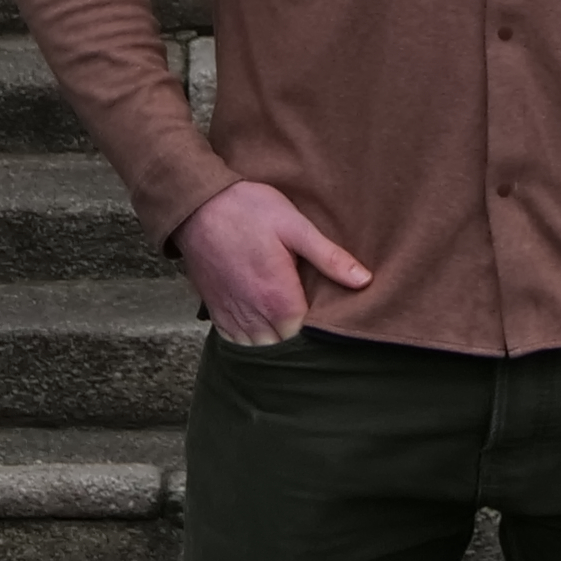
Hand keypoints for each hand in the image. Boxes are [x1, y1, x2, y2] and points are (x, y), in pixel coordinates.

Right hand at [173, 181, 371, 345]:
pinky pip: (237, 345)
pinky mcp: (217, 313)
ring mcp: (233, 318)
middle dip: (303, 347)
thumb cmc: (248, 210)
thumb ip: (329, 258)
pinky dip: (253, 345)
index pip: (308, 341)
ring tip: (295, 336)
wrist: (197, 206)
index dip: (324, 338)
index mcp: (279, 300)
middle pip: (285, 353)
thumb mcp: (295, 226)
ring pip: (260, 354)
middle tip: (321, 334)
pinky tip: (267, 332)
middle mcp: (255, 317)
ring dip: (278, 348)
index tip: (337, 328)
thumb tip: (364, 281)